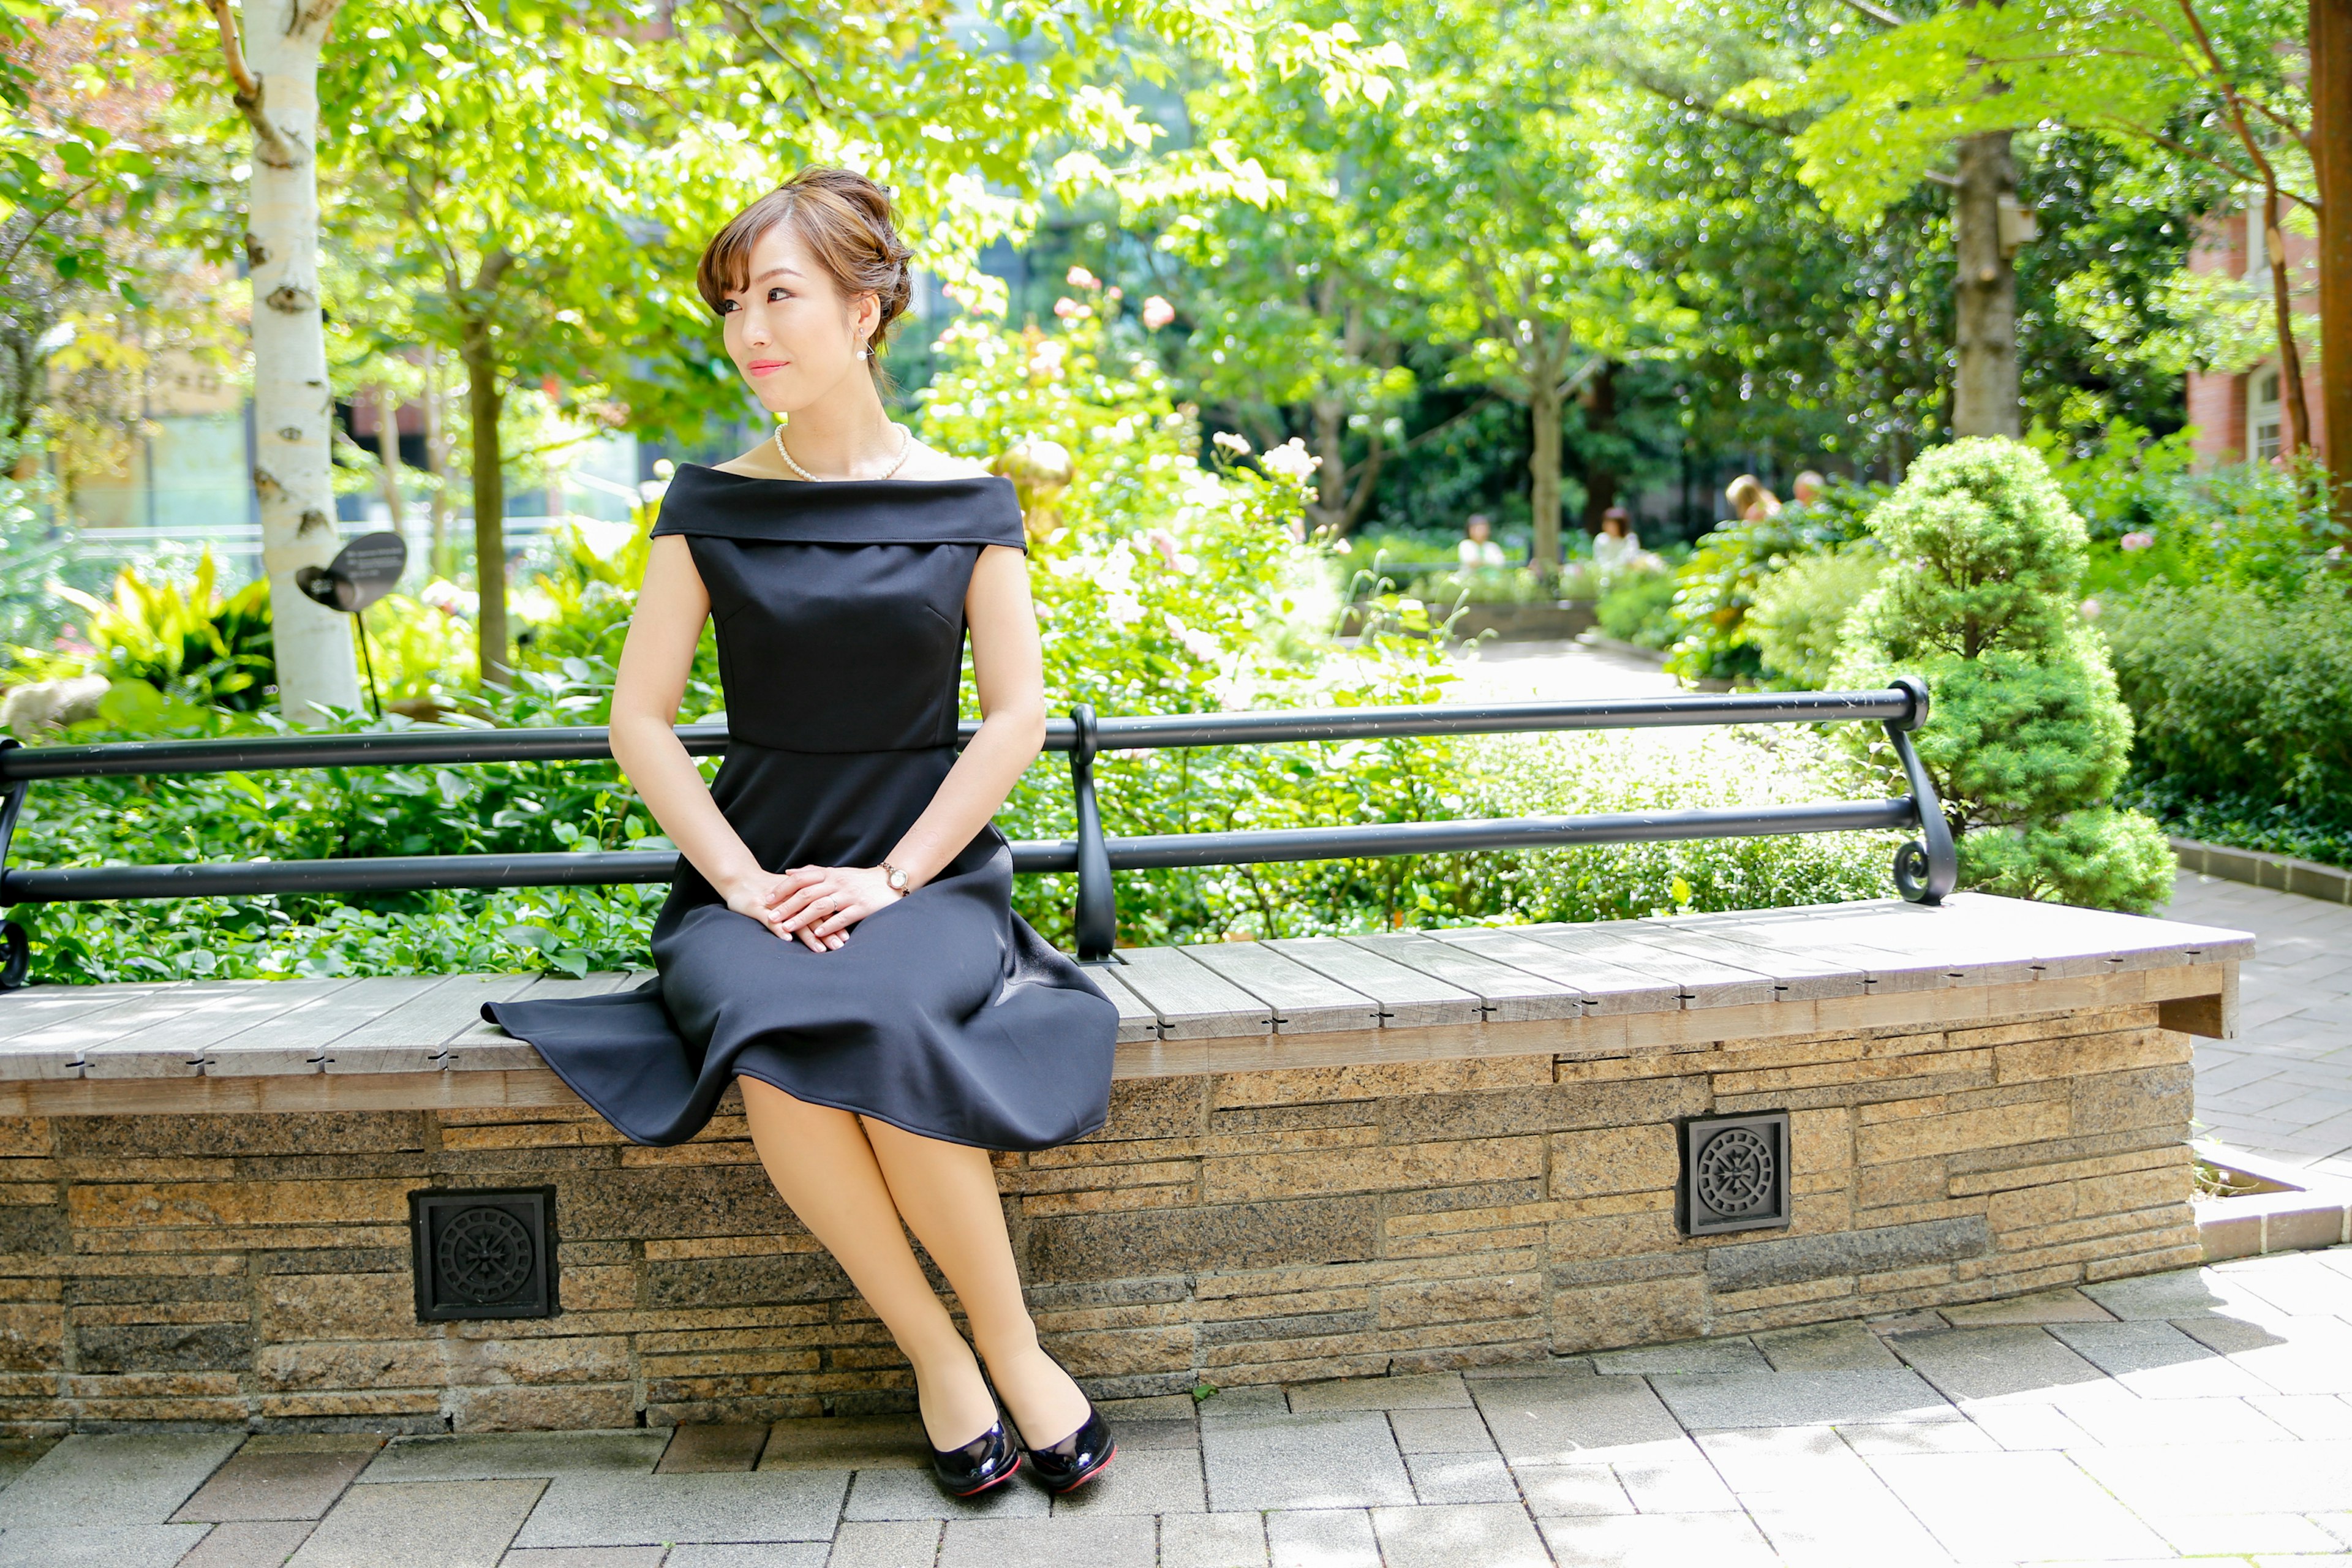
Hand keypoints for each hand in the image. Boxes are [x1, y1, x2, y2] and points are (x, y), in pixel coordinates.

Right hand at [718, 867, 842, 950]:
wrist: (739, 878)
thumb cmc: (766, 889)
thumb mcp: (788, 893)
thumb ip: (806, 902)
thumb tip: (826, 917)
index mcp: (800, 893)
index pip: (821, 909)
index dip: (834, 922)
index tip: (846, 937)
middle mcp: (790, 898)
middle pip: (812, 916)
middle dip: (827, 933)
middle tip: (839, 947)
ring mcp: (774, 904)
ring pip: (794, 920)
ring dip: (808, 936)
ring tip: (820, 950)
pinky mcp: (757, 908)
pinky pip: (769, 919)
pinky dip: (779, 929)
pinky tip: (788, 939)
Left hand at [768, 863, 904, 952]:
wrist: (891, 881)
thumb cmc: (860, 879)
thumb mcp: (836, 872)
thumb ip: (813, 872)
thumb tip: (788, 873)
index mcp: (829, 874)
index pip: (801, 879)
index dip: (782, 889)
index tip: (767, 899)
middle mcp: (837, 883)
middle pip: (807, 893)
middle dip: (787, 906)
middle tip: (770, 917)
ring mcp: (849, 895)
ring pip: (821, 906)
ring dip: (802, 918)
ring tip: (787, 928)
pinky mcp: (862, 907)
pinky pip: (843, 917)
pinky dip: (829, 925)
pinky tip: (818, 934)